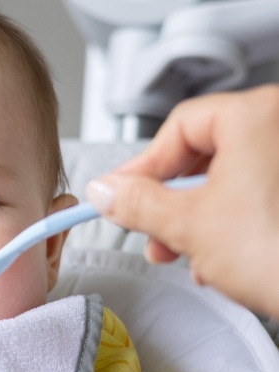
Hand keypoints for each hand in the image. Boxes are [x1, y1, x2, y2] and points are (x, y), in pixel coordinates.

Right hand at [86, 84, 278, 317]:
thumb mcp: (188, 227)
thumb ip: (137, 203)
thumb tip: (109, 192)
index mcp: (259, 116)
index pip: (177, 128)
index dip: (140, 168)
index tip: (118, 195)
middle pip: (206, 152)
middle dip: (172, 201)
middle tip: (151, 230)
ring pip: (235, 174)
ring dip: (201, 217)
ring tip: (189, 253)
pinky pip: (264, 189)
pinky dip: (238, 219)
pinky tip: (225, 255)